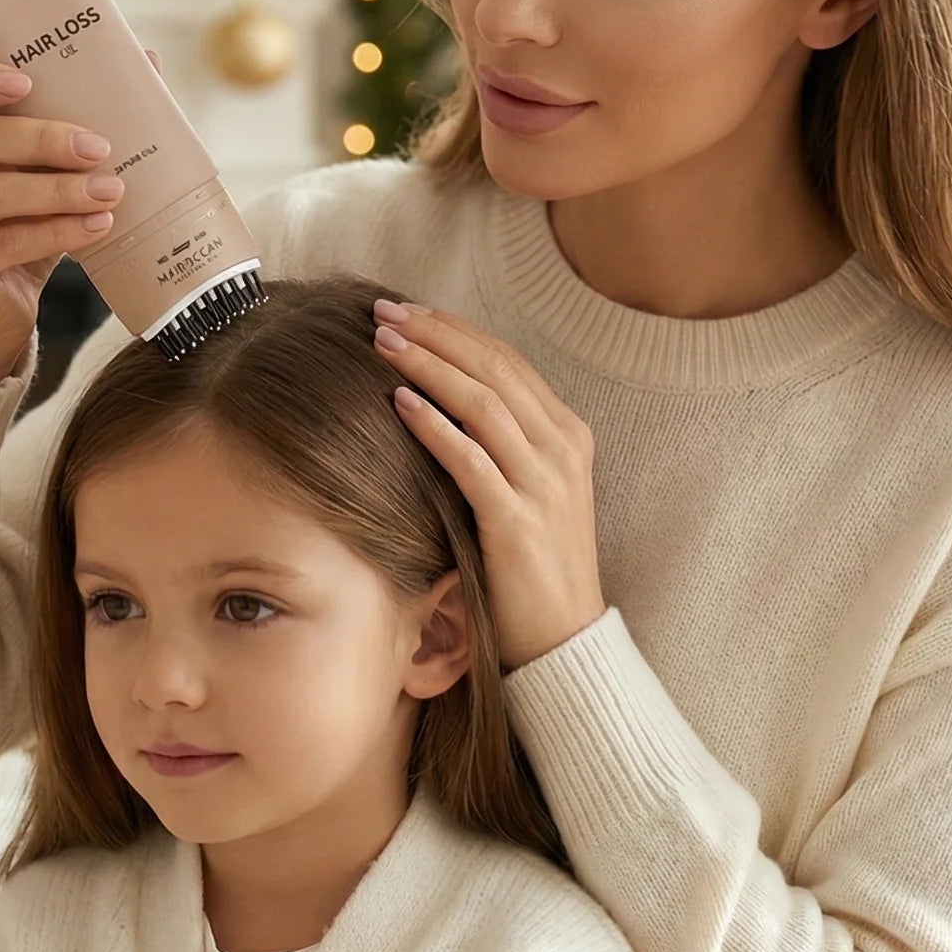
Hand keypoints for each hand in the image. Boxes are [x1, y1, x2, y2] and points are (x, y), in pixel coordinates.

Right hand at [0, 50, 156, 387]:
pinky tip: (96, 224)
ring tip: (111, 190)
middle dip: (41, 138)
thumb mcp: (36, 175)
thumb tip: (145, 62)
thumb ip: (71, 123)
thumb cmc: (14, 228)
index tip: (25, 79)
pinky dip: (58, 232)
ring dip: (59, 190)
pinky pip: (4, 243)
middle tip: (98, 146)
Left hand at [371, 299, 606, 671]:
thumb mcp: (528, 492)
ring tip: (383, 343)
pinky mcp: (519, 521)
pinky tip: (398, 403)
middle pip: (494, 368)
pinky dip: (434, 426)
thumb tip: (437, 400)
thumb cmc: (534, 567)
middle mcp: (563, 449)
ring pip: (483, 403)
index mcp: (568, 435)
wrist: (564, 639)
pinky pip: (471, 459)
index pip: (508, 361)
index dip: (455, 329)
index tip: (408, 311)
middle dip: (436, 334)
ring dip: (429, 366)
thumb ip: (500, 445)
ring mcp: (545, 484)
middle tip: (385, 312)